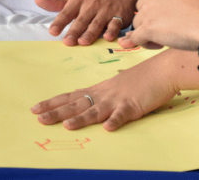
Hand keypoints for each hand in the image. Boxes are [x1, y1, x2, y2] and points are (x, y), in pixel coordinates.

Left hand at [31, 51, 180, 130]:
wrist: (162, 69)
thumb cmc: (142, 78)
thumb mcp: (118, 86)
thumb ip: (104, 95)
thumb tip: (90, 102)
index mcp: (100, 90)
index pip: (71, 96)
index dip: (53, 102)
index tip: (36, 108)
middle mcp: (104, 94)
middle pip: (76, 104)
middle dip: (56, 112)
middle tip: (38, 118)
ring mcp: (118, 100)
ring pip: (95, 110)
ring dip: (80, 118)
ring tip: (66, 125)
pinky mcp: (134, 106)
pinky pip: (123, 115)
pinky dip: (115, 121)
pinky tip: (107, 128)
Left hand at [35, 0, 145, 45]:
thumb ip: (56, 2)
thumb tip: (37, 0)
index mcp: (78, 1)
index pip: (66, 12)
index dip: (59, 22)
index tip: (53, 31)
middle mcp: (91, 6)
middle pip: (81, 20)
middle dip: (74, 31)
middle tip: (67, 42)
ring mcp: (105, 11)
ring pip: (96, 23)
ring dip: (90, 33)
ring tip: (83, 42)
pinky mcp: (119, 16)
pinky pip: (115, 24)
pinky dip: (112, 30)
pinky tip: (108, 37)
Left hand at [127, 0, 198, 50]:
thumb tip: (172, 2)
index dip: (158, 6)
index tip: (171, 14)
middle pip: (141, 7)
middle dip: (152, 18)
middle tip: (170, 26)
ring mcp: (147, 8)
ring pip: (137, 23)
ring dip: (149, 31)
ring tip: (168, 37)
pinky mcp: (147, 27)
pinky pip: (136, 38)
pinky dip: (145, 43)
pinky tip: (159, 45)